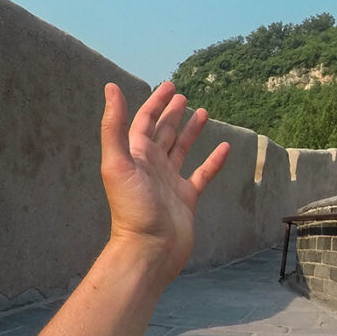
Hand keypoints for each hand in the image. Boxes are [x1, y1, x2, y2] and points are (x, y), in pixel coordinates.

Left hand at [100, 81, 229, 282]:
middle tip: (183, 97)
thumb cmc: (132, 208)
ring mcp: (170, 182)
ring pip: (182, 149)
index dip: (156, 102)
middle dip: (172, 113)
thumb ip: (114, 126)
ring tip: (203, 113)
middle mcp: (153, 166)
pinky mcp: (187, 198)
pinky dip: (214, 161)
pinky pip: (203, 174)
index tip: (170, 87)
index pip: (145, 121)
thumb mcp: (118, 163)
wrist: (150, 249)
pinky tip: (225, 148)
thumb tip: (111, 88)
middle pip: (164, 132)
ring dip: (191, 131)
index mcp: (136, 155)